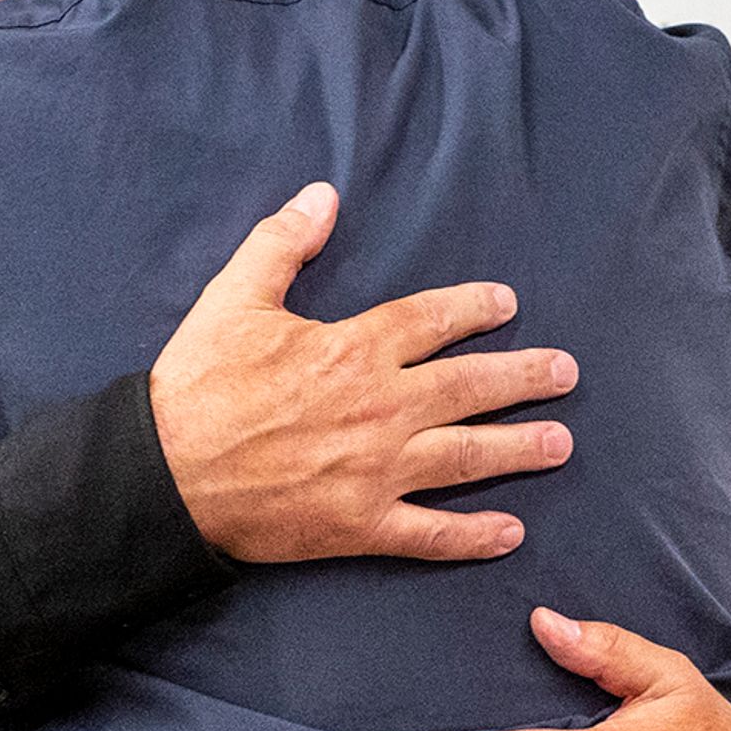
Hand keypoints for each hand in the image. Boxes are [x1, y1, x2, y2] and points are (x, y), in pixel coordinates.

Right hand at [148, 182, 576, 563]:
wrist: (165, 476)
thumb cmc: (197, 387)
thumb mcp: (233, 299)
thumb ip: (282, 244)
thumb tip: (322, 194)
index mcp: (352, 350)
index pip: (431, 321)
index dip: (473, 310)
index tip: (507, 305)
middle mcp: (379, 408)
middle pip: (469, 387)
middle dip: (523, 378)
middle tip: (566, 374)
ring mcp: (376, 471)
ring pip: (465, 456)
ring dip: (519, 450)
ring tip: (561, 443)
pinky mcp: (360, 525)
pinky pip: (430, 533)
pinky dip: (472, 536)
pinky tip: (511, 533)